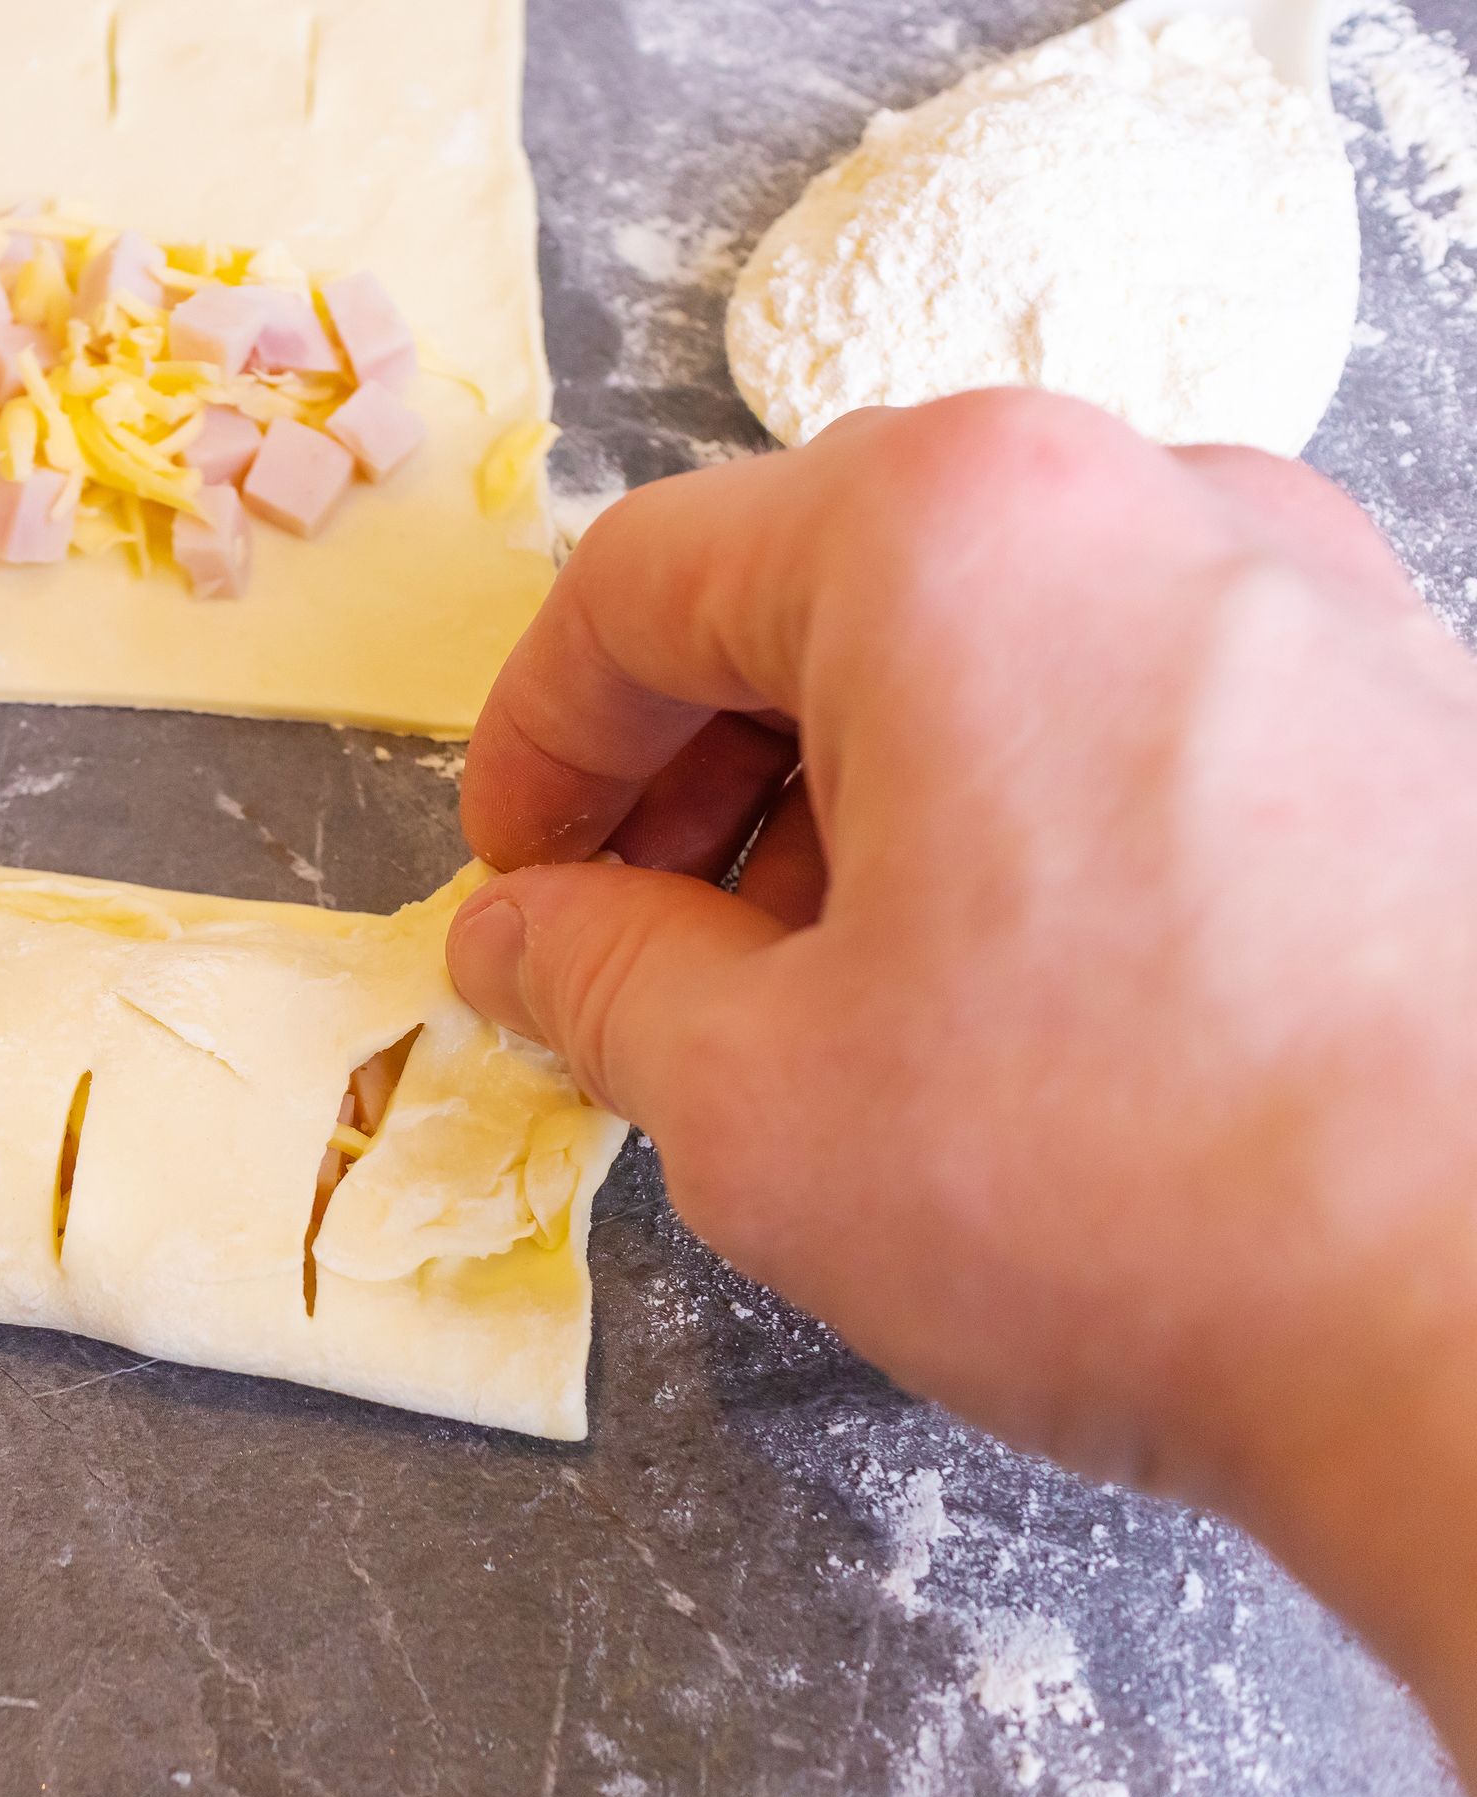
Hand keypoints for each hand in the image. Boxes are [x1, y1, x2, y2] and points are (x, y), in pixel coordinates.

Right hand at [446, 391, 1476, 1771]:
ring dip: (850, 799)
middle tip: (641, 952)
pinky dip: (1015, 812)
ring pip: (984, 646)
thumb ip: (592, 978)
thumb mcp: (755, 1100)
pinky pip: (1134, 706)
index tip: (515, 881)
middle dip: (692, 776)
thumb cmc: (1131, 1189)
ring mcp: (1311, 594)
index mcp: (950, 532)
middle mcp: (1150, 500)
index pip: (641, 582)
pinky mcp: (1409, 711)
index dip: (535, 744)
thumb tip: (519, 937)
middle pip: (818, 590)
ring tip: (825, 999)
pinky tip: (1010, 997)